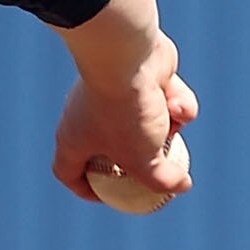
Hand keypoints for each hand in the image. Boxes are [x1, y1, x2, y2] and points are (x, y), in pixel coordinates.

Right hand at [51, 32, 197, 204]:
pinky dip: (175, 101)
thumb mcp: (143, 159)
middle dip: (140, 157)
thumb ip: (161, 180)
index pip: (69, 173)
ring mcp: (113, 92)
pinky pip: (162, 95)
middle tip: (160, 166)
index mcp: (74, 140)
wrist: (126, 54)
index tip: (112, 195)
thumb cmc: (124, 112)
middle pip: (110, 147)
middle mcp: (87, 116)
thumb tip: (180, 186)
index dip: (87, 189)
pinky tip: (177, 98)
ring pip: (145, 120)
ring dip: (168, 125)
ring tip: (173, 122)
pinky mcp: (140, 73)